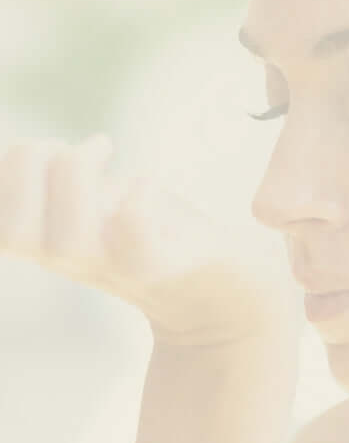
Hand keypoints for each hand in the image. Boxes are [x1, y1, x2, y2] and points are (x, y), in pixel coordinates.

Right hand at [0, 136, 302, 345]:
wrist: (232, 298)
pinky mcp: (170, 268)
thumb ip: (58, 182)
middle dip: (23, 170)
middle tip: (63, 146)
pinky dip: (137, 197)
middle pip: (14, 233)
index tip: (26, 145)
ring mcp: (123, 268)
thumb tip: (15, 149)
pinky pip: (136, 238)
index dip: (0, 176)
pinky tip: (146, 181)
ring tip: (104, 147)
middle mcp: (79, 260)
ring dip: (77, 174)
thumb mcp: (99, 206)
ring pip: (68, 242)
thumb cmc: (162, 238)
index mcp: (52, 241)